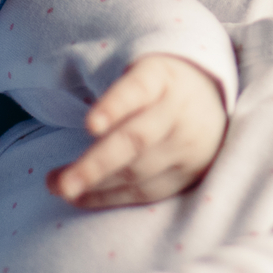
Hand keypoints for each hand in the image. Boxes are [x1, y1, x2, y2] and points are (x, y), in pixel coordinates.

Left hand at [47, 54, 227, 208]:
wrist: (213, 103)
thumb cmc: (160, 89)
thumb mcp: (144, 74)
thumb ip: (115, 97)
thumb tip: (76, 133)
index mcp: (162, 77)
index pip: (137, 89)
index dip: (114, 107)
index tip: (90, 125)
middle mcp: (178, 111)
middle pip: (135, 139)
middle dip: (96, 164)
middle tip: (60, 183)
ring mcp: (187, 144)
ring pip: (138, 171)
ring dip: (94, 184)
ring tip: (59, 186)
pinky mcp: (190, 173)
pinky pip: (146, 191)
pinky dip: (110, 197)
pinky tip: (81, 198)